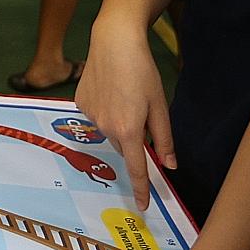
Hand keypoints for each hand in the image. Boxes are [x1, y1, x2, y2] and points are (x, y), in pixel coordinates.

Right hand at [75, 23, 176, 209]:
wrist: (113, 42)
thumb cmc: (142, 72)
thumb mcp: (160, 106)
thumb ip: (164, 139)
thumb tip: (169, 166)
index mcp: (129, 130)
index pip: (137, 169)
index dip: (141, 189)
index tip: (143, 206)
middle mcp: (106, 127)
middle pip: (125, 146)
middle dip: (134, 138)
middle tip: (142, 110)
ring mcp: (90, 115)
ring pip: (110, 131)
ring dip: (119, 122)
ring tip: (125, 93)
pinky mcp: (80, 103)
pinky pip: (97, 116)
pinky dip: (105, 109)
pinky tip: (110, 88)